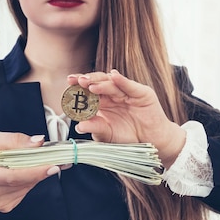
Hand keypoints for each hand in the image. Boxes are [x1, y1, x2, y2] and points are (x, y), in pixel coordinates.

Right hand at [0, 131, 58, 219]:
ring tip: (33, 161)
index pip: (12, 176)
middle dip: (41, 169)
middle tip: (56, 158)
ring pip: (26, 187)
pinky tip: (21, 173)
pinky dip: (28, 180)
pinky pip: (24, 191)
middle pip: (22, 182)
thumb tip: (38, 142)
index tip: (53, 164)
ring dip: (35, 174)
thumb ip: (14, 140)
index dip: (34, 171)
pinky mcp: (4, 208)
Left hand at [67, 70, 185, 167]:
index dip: (78, 87)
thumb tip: (79, 126)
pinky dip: (122, 81)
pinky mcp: (142, 93)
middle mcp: (113, 94)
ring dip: (100, 82)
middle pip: (98, 83)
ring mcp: (127, 92)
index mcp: (103, 102)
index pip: (88, 91)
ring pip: (112, 84)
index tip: (68, 85)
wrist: (152, 142)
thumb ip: (95, 128)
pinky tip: (113, 76)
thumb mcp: (108, 134)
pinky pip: (130, 86)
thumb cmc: (129, 137)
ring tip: (89, 83)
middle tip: (75, 80)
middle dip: (86, 80)